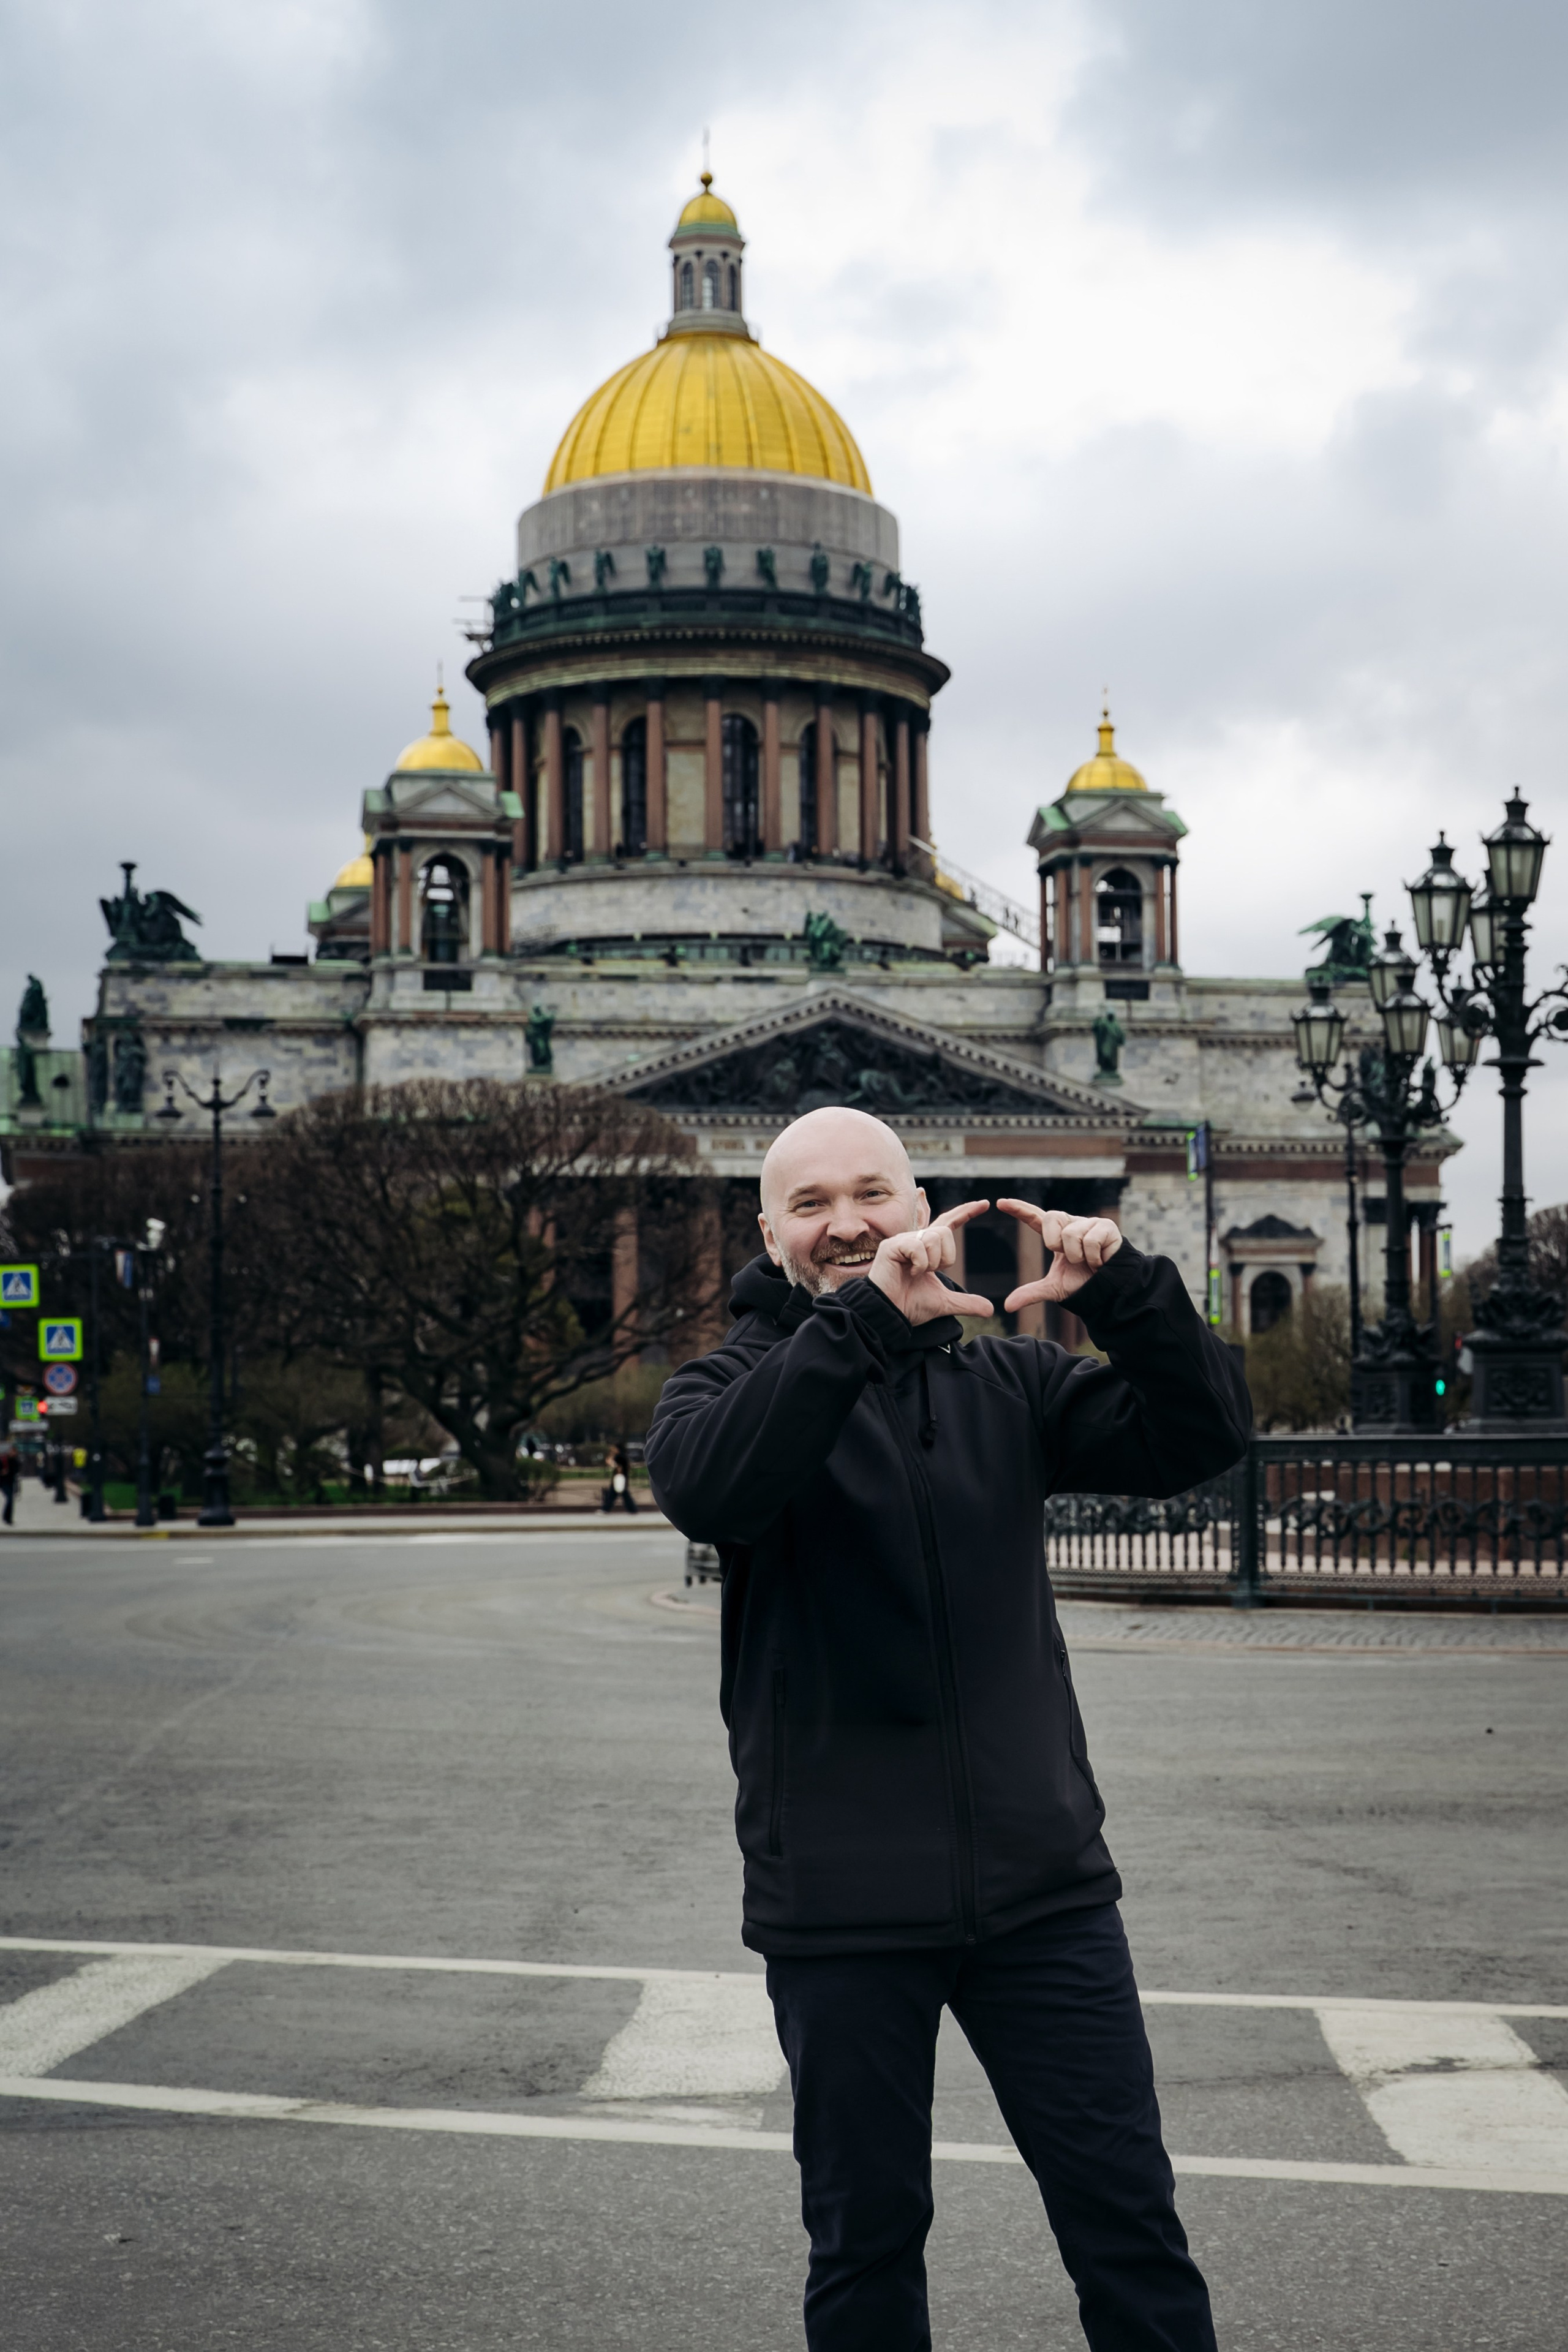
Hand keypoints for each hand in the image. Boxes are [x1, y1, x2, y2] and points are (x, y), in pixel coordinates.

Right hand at [867, 1200, 994, 1324]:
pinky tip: (910, 1273)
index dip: (965, 1212)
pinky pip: (919, 1247)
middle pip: (945, 1232)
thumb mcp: (944, 1302)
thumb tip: (990, 1309)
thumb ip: (966, 1302)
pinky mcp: (892, 1247)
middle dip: (946, 1257)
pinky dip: (920, 1264)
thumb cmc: (910, 1305)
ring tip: (918, 1273)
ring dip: (932, 1262)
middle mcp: (914, 1239)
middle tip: (931, 1272)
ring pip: (934, 1237)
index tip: (984, 1204)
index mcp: (926, 1247)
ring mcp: (902, 1241)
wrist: (891, 1314)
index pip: (948, 1223)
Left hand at [996, 1201, 1121, 1311]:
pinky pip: (1091, 1239)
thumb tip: (1008, 1306)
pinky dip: (1093, 1257)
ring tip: (1088, 1262)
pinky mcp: (1106, 1227)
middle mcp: (1072, 1224)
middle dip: (1055, 1241)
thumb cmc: (1083, 1283)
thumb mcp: (1054, 1288)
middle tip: (1069, 1258)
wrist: (1109, 1290)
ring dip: (1078, 1255)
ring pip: (1071, 1233)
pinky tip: (1100, 1261)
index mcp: (1057, 1234)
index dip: (1019, 1209)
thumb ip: (1031, 1293)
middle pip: (1051, 1218)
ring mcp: (1089, 1223)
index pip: (1035, 1218)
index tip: (1000, 1202)